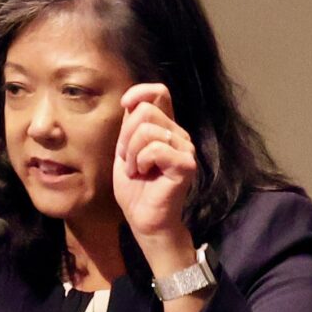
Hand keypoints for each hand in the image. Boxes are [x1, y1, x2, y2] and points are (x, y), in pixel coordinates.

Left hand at [113, 82, 197, 246]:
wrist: (143, 220)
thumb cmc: (135, 189)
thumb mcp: (125, 150)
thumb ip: (130, 126)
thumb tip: (131, 101)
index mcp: (166, 128)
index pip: (160, 92)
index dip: (140, 92)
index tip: (125, 105)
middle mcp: (179, 135)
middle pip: (145, 111)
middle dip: (126, 136)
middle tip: (127, 159)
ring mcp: (185, 149)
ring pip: (147, 130)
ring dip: (131, 153)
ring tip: (135, 170)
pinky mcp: (186, 164)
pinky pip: (155, 149)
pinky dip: (141, 161)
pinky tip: (144, 174)